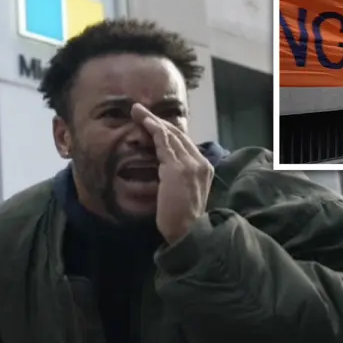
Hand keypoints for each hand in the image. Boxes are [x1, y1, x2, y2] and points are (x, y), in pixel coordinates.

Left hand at [133, 105, 213, 244]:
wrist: (188, 232)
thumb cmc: (184, 218)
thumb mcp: (186, 192)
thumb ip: (181, 177)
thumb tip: (165, 167)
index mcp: (205, 168)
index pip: (186, 143)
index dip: (169, 131)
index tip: (154, 123)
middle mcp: (201, 163)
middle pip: (179, 135)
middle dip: (159, 120)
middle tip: (141, 110)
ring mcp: (190, 164)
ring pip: (170, 135)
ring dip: (152, 120)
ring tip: (137, 111)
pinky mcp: (177, 168)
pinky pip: (163, 143)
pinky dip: (153, 129)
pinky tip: (143, 122)